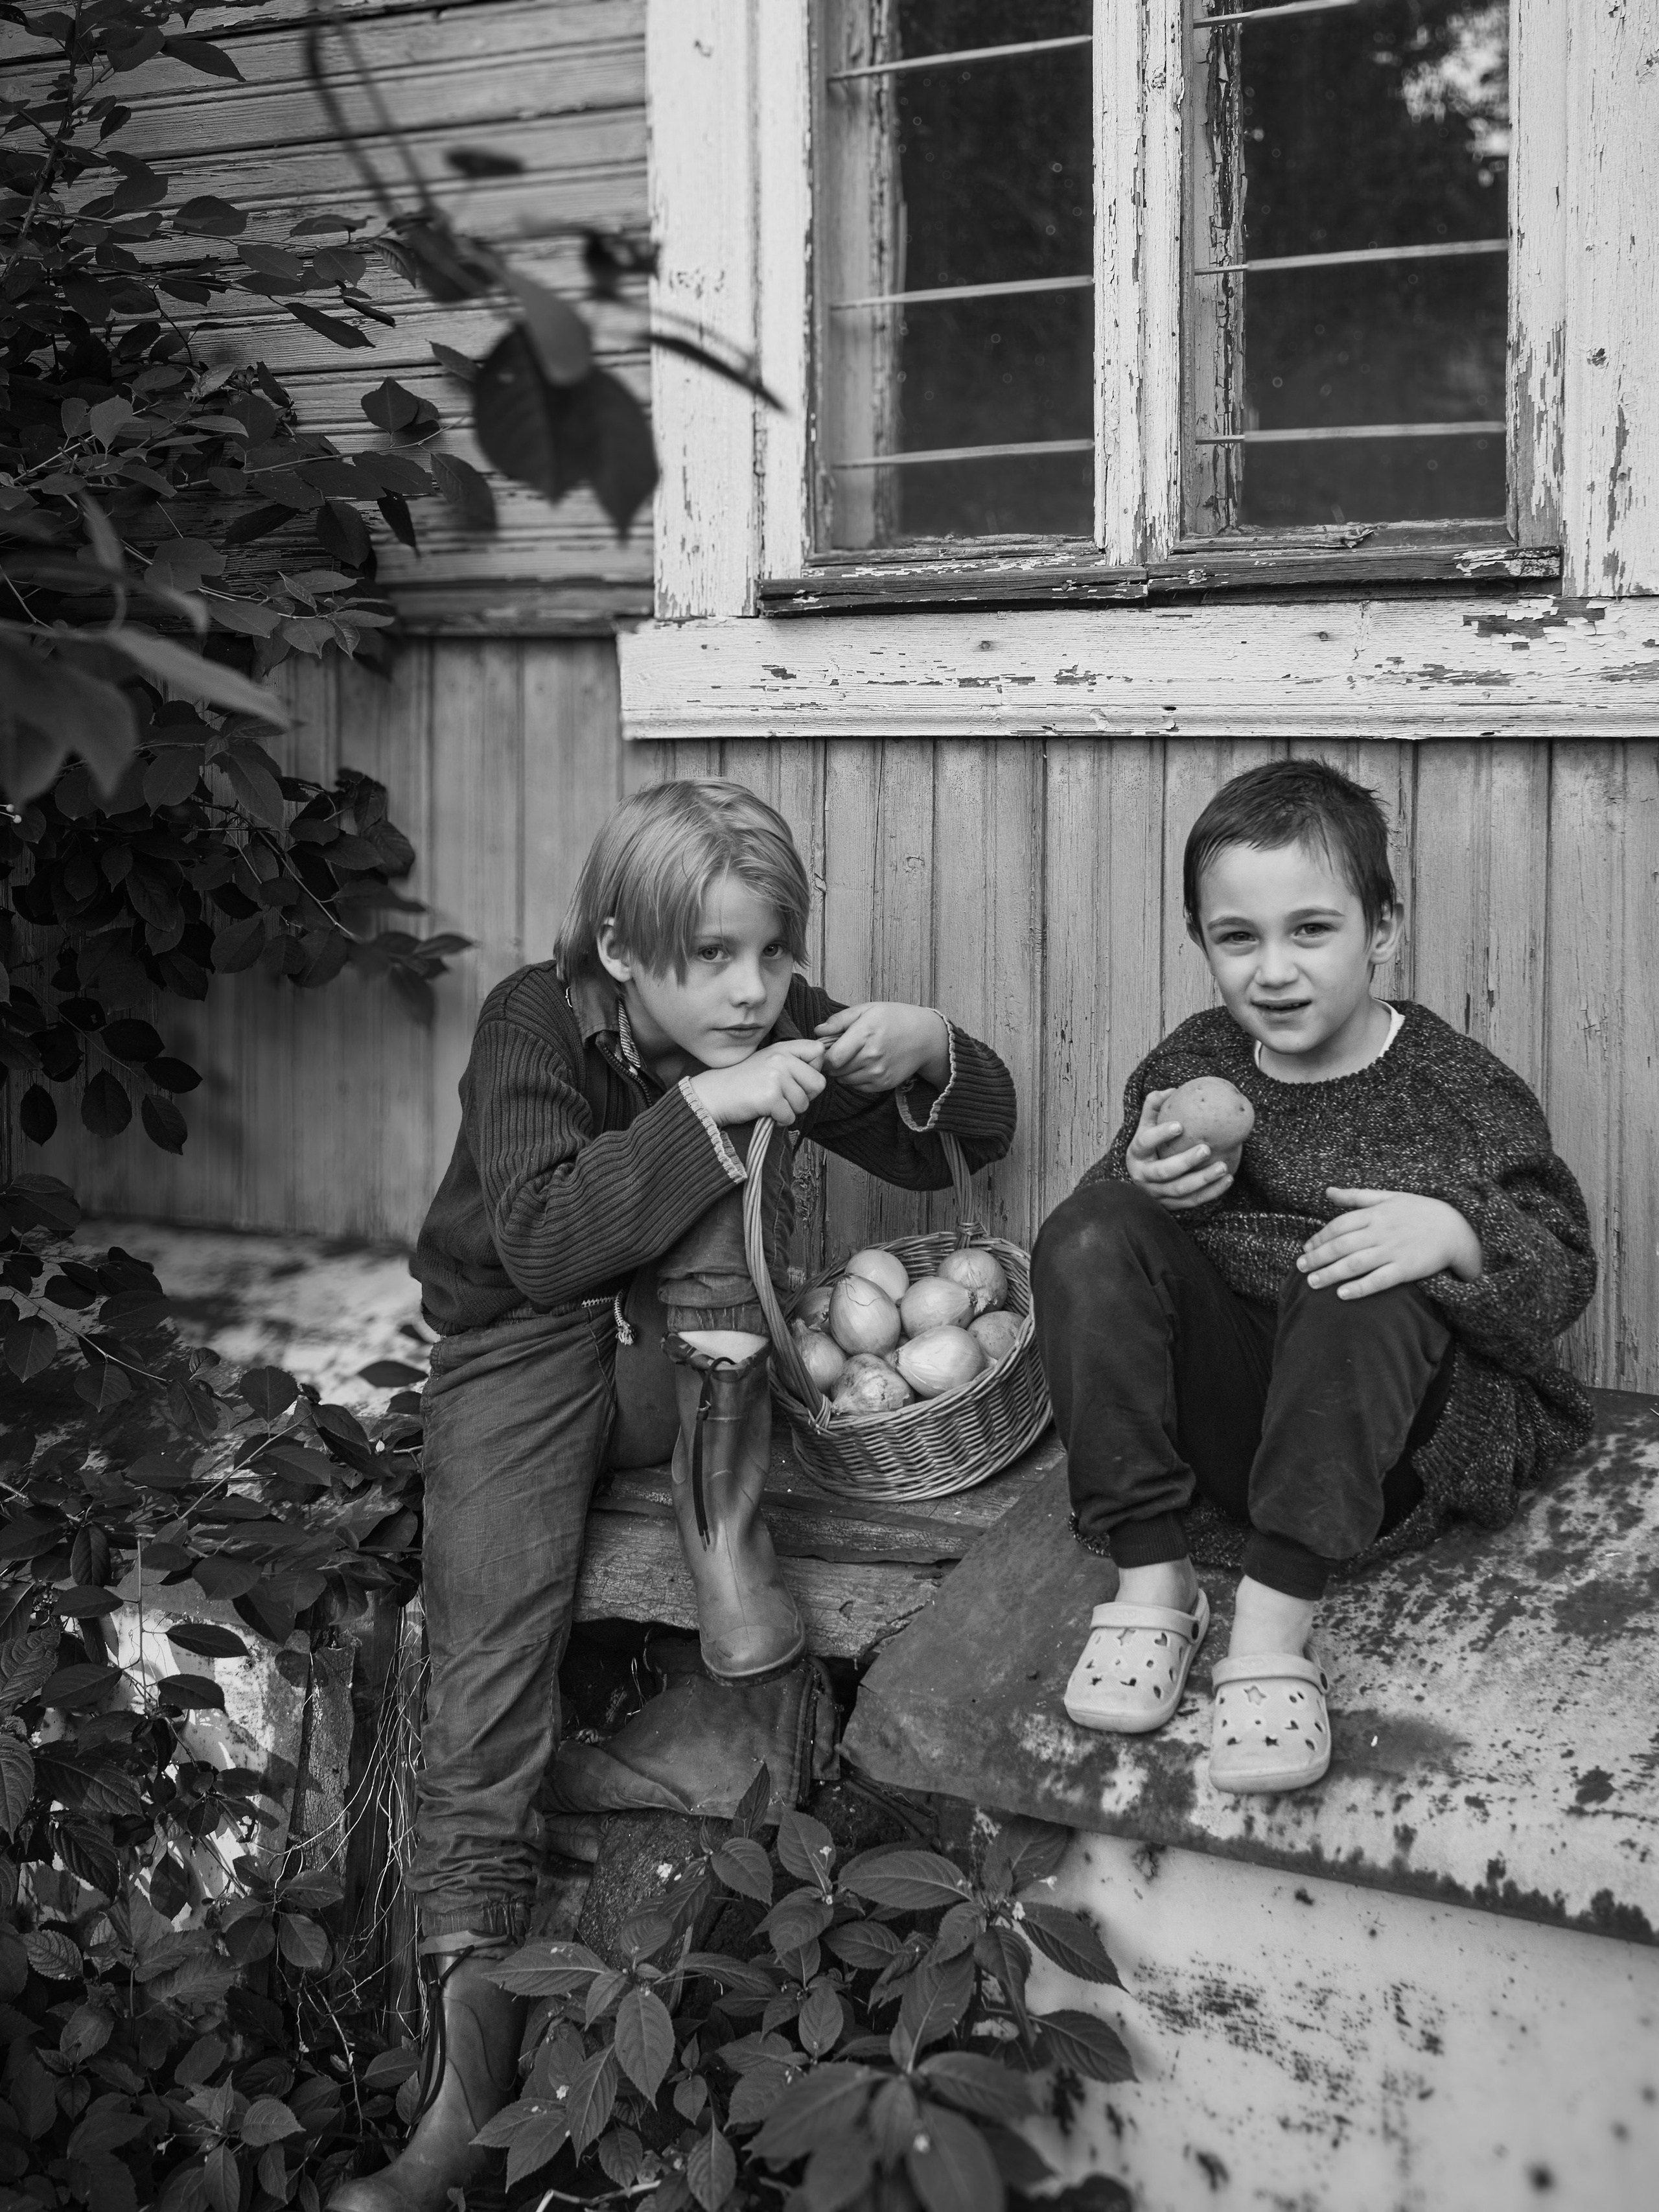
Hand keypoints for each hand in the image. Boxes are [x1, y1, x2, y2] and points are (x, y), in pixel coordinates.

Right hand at [688, 1038, 826, 1128]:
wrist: (714, 1094)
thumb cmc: (743, 1081)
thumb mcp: (768, 1060)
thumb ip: (793, 1060)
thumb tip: (822, 1069)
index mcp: (783, 1048)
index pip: (818, 1052)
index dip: (814, 1069)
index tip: (798, 1077)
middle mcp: (781, 1059)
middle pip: (818, 1084)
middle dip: (805, 1096)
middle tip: (784, 1096)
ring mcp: (776, 1077)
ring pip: (804, 1103)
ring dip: (790, 1110)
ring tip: (770, 1103)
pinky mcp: (770, 1097)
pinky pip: (790, 1116)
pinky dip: (780, 1120)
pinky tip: (766, 1112)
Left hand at [815, 1002, 949, 1094]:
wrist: (925, 1037)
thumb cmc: (895, 1019)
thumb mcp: (867, 1009)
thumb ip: (840, 1020)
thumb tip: (817, 1031)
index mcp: (865, 1034)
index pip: (832, 1058)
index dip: (824, 1056)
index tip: (826, 1049)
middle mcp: (872, 1056)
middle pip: (836, 1071)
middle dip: (832, 1063)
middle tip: (839, 1052)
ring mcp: (879, 1072)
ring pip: (845, 1080)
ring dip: (843, 1072)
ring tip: (853, 1057)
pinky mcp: (884, 1084)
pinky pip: (858, 1087)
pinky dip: (855, 1079)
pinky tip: (863, 1065)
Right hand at [1126, 1089, 1234, 1211]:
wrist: (1143, 1177)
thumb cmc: (1149, 1145)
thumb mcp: (1146, 1126)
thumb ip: (1154, 1107)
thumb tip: (1171, 1090)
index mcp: (1135, 1154)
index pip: (1145, 1143)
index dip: (1160, 1135)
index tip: (1180, 1125)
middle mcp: (1143, 1176)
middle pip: (1164, 1171)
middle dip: (1185, 1161)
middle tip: (1206, 1148)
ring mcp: (1156, 1194)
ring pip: (1180, 1190)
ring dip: (1203, 1179)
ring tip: (1223, 1167)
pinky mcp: (1170, 1206)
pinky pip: (1193, 1201)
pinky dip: (1212, 1192)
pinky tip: (1228, 1179)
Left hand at [1299, 1188, 1482, 1298]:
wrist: (1457, 1229)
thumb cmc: (1421, 1211)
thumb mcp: (1390, 1197)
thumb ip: (1357, 1196)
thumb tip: (1328, 1191)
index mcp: (1376, 1213)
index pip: (1339, 1225)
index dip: (1320, 1237)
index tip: (1306, 1248)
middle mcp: (1382, 1231)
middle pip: (1342, 1245)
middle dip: (1318, 1257)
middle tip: (1300, 1267)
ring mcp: (1394, 1251)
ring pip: (1355, 1263)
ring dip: (1331, 1274)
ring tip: (1312, 1283)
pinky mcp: (1407, 1269)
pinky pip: (1380, 1280)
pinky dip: (1360, 1287)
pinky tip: (1343, 1294)